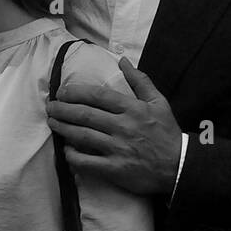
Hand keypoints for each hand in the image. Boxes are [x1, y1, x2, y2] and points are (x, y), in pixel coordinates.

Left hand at [45, 58, 181, 194]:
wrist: (180, 167)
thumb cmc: (166, 133)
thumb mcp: (159, 102)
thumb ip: (140, 80)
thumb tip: (122, 60)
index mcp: (132, 109)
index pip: (97, 96)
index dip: (75, 92)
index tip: (62, 92)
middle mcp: (123, 127)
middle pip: (84, 115)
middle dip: (62, 109)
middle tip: (50, 107)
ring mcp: (118, 148)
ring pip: (82, 136)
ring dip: (63, 128)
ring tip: (52, 122)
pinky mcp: (115, 169)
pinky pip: (86, 162)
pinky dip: (72, 155)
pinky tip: (66, 150)